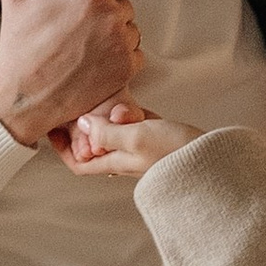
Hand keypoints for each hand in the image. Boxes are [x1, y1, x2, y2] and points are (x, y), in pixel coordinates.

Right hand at [0, 0, 142, 146]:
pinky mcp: (126, 72)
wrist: (23, 94)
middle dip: (108, 12)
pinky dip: (122, 60)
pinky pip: (137, 56)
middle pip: (126, 4)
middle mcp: (112, 17)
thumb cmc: (20, 43)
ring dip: (116, 36)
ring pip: (132, 30)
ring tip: (86, 45)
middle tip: (79, 26)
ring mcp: (122, 46)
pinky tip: (96, 63)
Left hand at [62, 99, 197, 176]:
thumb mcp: (134, 138)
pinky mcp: (157, 137)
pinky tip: (129, 102)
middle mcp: (125, 157)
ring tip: (112, 104)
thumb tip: (81, 124)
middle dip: (88, 125)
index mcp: (115, 162)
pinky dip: (129, 112)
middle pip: (94, 143)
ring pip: (114, 131)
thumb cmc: (175, 152)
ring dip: (110, 115)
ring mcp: (142, 147)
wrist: (212, 159)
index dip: (63, 149)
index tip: (53, 128)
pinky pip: (135, 124)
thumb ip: (106, 131)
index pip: (79, 163)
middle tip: (86, 107)